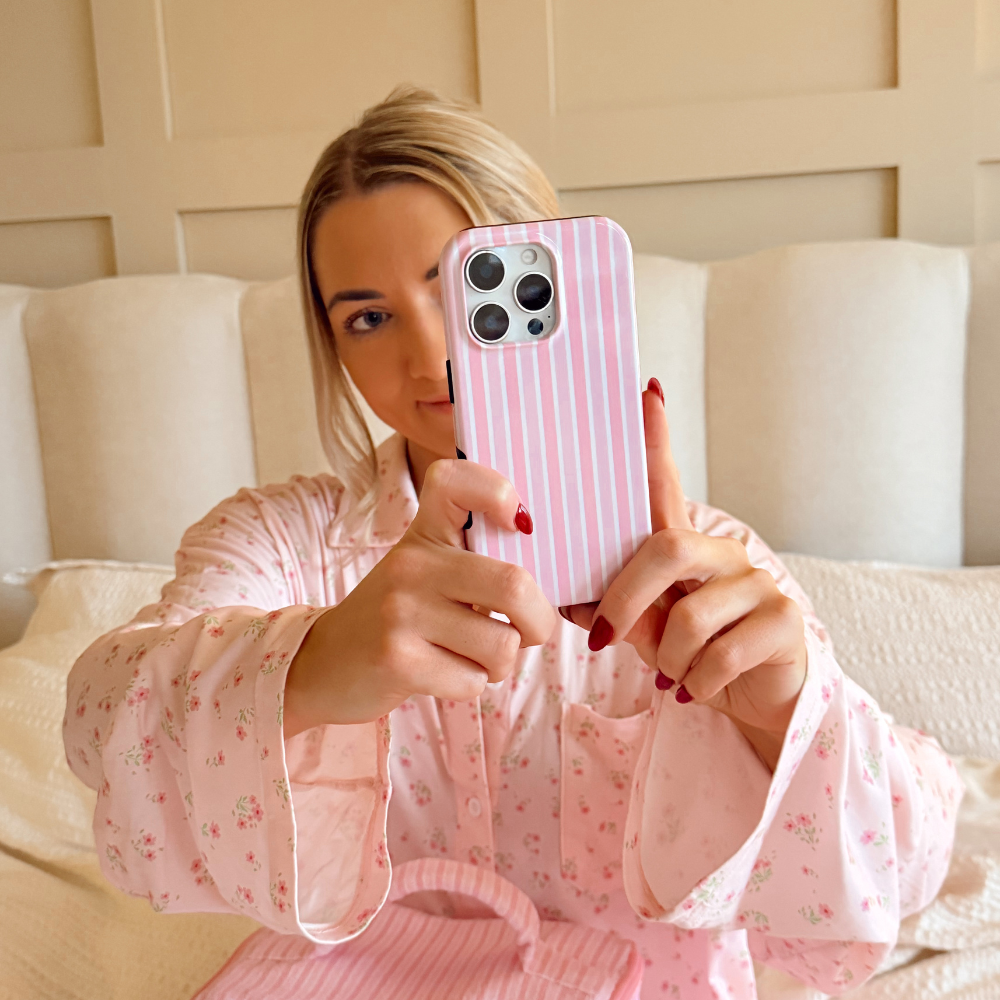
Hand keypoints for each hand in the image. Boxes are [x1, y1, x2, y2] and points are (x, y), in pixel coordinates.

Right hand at [284, 460, 554, 736]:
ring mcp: (401, 611)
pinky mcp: (397, 660)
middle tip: (527, 631)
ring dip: (500, 664)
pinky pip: (474, 681)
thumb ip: (478, 562)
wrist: (325, 664)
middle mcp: (411, 563)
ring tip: (472, 656)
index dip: (501, 493)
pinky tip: (443, 674)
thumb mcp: (428, 571)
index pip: (457, 479)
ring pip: (502, 645)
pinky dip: (472, 686)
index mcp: (425, 532)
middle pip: (514, 585)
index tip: (520, 526)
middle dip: (538, 622)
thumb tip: (547, 583)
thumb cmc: (399, 617)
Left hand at [562, 380, 805, 769]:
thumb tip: (560, 595)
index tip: (645, 395)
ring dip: (669, 657)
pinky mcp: (785, 621)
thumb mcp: (643, 630)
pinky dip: (697, 681)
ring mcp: (757, 584)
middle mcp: (722, 554)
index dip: (656, 442)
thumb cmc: (691, 655)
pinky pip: (722, 653)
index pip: (667, 486)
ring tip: (673, 673)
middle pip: (666, 548)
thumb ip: (611, 606)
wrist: (752, 700)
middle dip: (627, 598)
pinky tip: (698, 686)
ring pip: (690, 615)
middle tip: (608, 639)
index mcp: (683, 549)